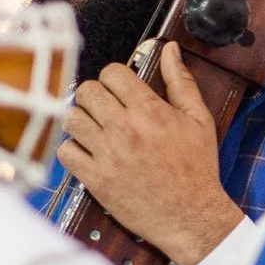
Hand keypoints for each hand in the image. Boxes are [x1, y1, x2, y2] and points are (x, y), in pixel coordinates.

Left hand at [57, 43, 245, 264]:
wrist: (191, 215)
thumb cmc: (197, 168)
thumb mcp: (198, 120)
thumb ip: (181, 81)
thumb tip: (169, 49)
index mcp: (150, 111)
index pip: (112, 73)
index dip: (113, 77)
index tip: (118, 89)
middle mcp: (125, 130)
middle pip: (87, 92)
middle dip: (94, 96)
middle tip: (104, 109)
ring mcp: (107, 155)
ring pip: (71, 119)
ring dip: (80, 121)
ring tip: (94, 129)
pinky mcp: (95, 179)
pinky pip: (65, 152)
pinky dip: (72, 150)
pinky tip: (87, 152)